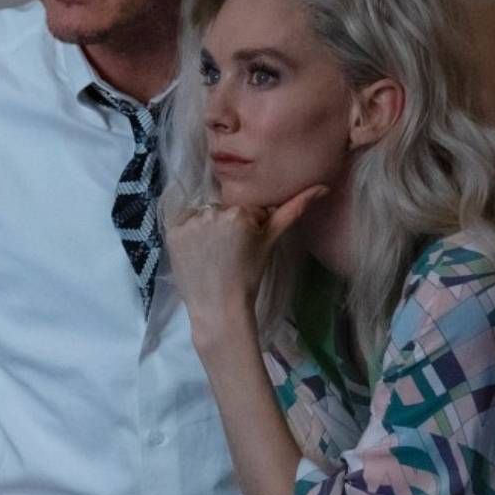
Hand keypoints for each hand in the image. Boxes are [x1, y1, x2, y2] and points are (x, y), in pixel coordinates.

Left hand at [168, 185, 327, 339]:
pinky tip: (197, 252)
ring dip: (208, 228)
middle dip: (228, 225)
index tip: (245, 248)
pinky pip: (183, 223)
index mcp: (239, 211)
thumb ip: (294, 210)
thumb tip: (322, 187)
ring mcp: (189, 222)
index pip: (245, 208)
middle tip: (230, 253)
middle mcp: (213, 211)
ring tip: (213, 254)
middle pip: (224, 209)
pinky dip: (189, 235)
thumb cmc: (249, 276)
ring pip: (204, 214)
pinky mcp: (172, 232)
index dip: (248, 227)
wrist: (219, 307)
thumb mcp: (271, 241)